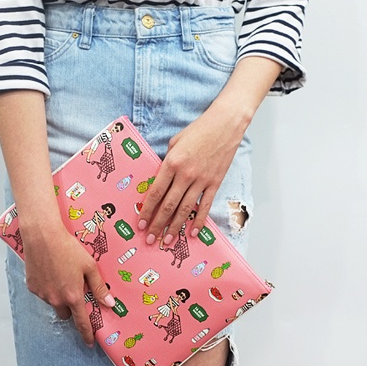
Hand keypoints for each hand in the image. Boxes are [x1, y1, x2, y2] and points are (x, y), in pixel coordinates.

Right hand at [22, 225, 113, 346]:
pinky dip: (48, 287)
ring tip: (62, 274)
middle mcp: (56, 299)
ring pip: (54, 302)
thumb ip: (99, 287)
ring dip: (59, 296)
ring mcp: (43, 294)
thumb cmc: (68, 248)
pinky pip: (43, 293)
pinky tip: (51, 271)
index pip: (82, 322)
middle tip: (75, 290)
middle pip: (66, 314)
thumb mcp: (89, 266)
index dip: (86, 334)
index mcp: (73, 296)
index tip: (89, 342)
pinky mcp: (32, 287)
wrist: (43, 236)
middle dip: (71, 307)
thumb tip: (109, 303)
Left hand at [137, 105, 246, 244]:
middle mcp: (185, 174)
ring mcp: (201, 180)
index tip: (140, 223)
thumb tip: (160, 181)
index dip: (147, 210)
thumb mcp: (175, 143)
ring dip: (174, 227)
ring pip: (184, 209)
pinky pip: (204, 206)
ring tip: (167, 241)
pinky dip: (199, 221)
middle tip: (149, 239)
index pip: (155, 193)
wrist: (225, 124)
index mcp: (171, 163)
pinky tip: (193, 233)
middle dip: (157, 225)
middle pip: (168, 205)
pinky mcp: (215, 183)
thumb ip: (166, 163)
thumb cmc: (198, 130)